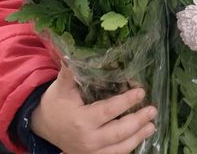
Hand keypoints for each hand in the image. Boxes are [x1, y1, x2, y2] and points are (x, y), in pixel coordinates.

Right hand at [30, 65, 156, 153]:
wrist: (43, 126)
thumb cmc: (55, 103)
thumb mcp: (61, 87)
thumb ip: (69, 73)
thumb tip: (71, 54)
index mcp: (81, 121)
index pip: (109, 111)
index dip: (126, 102)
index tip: (141, 92)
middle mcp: (88, 140)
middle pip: (119, 132)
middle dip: (138, 121)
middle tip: (152, 110)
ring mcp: (91, 152)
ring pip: (120, 148)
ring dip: (138, 137)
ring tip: (151, 125)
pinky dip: (128, 147)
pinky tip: (138, 137)